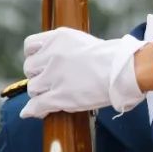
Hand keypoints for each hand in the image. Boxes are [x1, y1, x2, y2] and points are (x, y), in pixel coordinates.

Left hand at [21, 28, 146, 118]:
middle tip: (51, 81)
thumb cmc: (111, 57)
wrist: (123, 70)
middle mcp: (52, 54)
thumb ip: (63, 48)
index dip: (33, 56)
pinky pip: (37, 105)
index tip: (40, 63)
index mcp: (58, 38)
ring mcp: (54, 76)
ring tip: (53, 95)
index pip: (29, 45)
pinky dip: (32, 110)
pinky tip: (30, 113)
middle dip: (38, 75)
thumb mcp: (82, 42)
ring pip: (33, 87)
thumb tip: (54, 61)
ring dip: (41, 92)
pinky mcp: (59, 95)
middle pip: (29, 68)